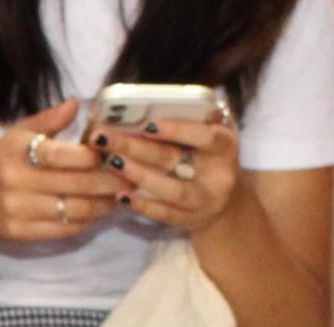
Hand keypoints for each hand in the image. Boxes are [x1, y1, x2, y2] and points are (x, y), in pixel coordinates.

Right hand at [0, 99, 121, 245]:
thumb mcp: (18, 134)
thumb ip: (48, 120)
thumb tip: (76, 103)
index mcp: (19, 153)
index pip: (63, 155)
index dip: (93, 156)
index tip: (114, 153)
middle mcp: (17, 183)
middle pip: (73, 185)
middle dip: (108, 181)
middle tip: (131, 176)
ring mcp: (19, 211)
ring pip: (72, 210)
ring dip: (102, 205)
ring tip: (120, 196)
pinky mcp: (21, 234)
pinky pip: (62, 230)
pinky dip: (86, 222)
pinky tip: (100, 213)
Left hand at [96, 116, 239, 234]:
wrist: (225, 205)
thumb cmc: (212, 160)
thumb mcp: (213, 136)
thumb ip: (198, 119)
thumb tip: (173, 98)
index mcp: (225, 146)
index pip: (204, 136)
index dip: (178, 130)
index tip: (148, 125)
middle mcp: (217, 175)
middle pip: (174, 159)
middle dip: (138, 148)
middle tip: (107, 138)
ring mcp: (202, 201)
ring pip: (171, 191)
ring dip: (139, 176)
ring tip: (113, 163)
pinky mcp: (188, 220)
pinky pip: (163, 214)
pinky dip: (141, 205)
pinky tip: (121, 196)